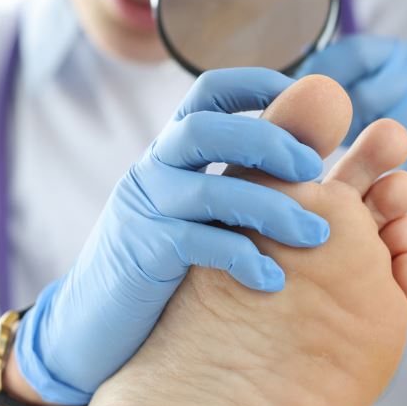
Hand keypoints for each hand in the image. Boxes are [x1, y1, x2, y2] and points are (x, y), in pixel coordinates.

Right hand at [15, 68, 330, 405]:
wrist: (90, 323)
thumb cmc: (159, 267)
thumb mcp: (192, 214)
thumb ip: (232, 184)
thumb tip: (306, 165)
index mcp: (168, 152)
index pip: (208, 92)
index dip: (257, 83)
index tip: (308, 95)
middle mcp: (151, 170)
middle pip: (205, 128)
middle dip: (268, 140)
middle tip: (314, 168)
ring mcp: (142, 210)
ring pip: (210, 190)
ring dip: (273, 208)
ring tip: (316, 234)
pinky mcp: (141, 253)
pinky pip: (199, 244)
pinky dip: (244, 258)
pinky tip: (273, 279)